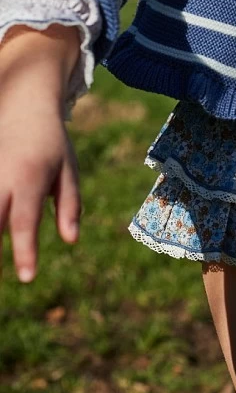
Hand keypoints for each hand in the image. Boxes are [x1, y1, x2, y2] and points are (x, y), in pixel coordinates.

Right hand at [0, 25, 81, 282]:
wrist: (24, 105)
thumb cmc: (52, 144)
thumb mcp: (68, 170)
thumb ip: (69, 205)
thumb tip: (71, 240)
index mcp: (30, 179)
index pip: (26, 222)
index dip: (25, 252)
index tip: (27, 278)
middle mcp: (1, 179)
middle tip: (0, 286)